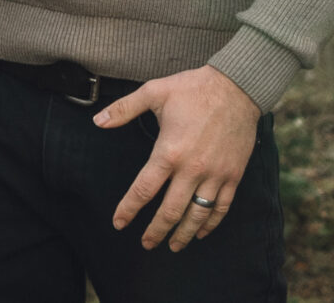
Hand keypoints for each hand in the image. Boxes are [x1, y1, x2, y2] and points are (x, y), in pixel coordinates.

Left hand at [98, 66, 260, 250]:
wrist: (236, 87)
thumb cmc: (192, 89)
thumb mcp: (154, 91)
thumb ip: (123, 109)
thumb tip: (97, 121)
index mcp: (169, 152)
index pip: (144, 190)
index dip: (129, 209)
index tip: (119, 223)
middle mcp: (192, 169)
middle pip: (170, 210)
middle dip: (156, 231)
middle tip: (146, 244)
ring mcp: (215, 175)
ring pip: (197, 215)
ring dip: (184, 234)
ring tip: (173, 246)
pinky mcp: (233, 175)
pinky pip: (221, 207)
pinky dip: (210, 223)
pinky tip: (201, 232)